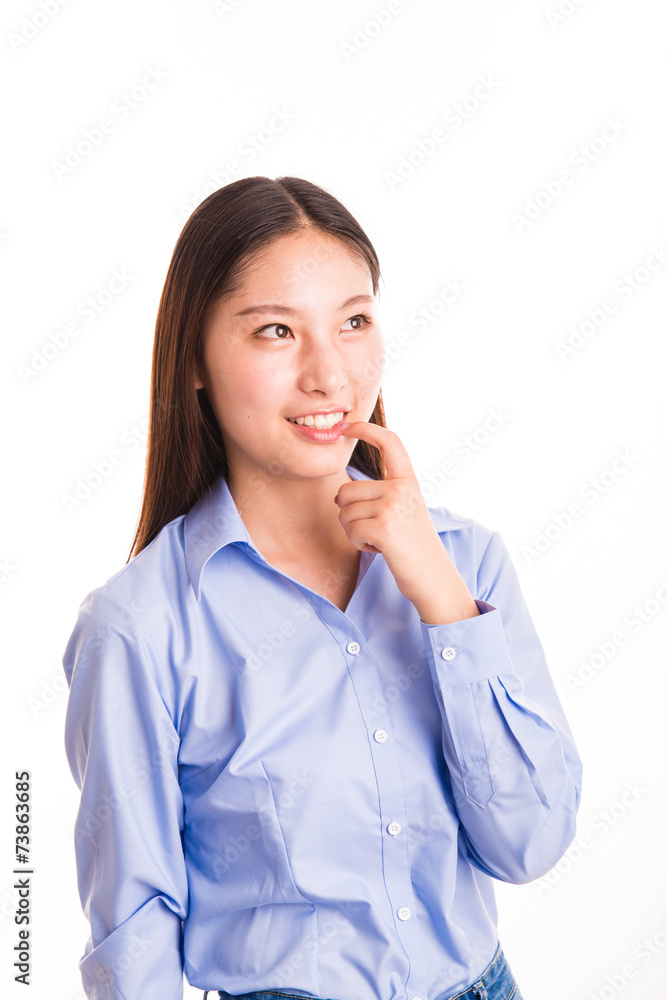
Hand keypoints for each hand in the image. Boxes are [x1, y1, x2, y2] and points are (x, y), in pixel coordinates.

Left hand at [335, 421, 479, 623]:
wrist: (435, 579)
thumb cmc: (414, 548)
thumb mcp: (405, 511)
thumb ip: (382, 495)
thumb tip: (340, 493)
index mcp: (409, 482)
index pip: (390, 443)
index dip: (366, 429)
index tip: (347, 425)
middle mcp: (402, 489)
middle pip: (346, 491)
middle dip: (350, 514)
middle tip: (377, 529)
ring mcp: (394, 507)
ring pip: (344, 513)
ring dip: (355, 532)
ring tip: (382, 540)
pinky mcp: (384, 528)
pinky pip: (350, 530)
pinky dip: (359, 544)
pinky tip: (380, 549)